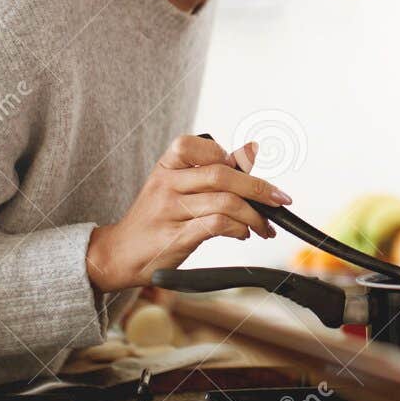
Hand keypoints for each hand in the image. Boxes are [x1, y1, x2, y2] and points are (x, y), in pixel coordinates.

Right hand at [85, 134, 290, 292]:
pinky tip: (243, 233)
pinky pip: (217, 225)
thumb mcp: (177, 186)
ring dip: (254, 215)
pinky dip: (239, 228)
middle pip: (221, 174)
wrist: (119, 254)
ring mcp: (169, 211)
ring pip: (224, 201)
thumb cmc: (155, 219)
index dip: (226, 155)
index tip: (244, 170)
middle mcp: (166, 184)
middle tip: (279, 200)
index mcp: (166, 166)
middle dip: (258, 187)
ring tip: (263, 225)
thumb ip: (212, 169)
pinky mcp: (175, 237)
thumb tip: (251, 149)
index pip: (199, 146)